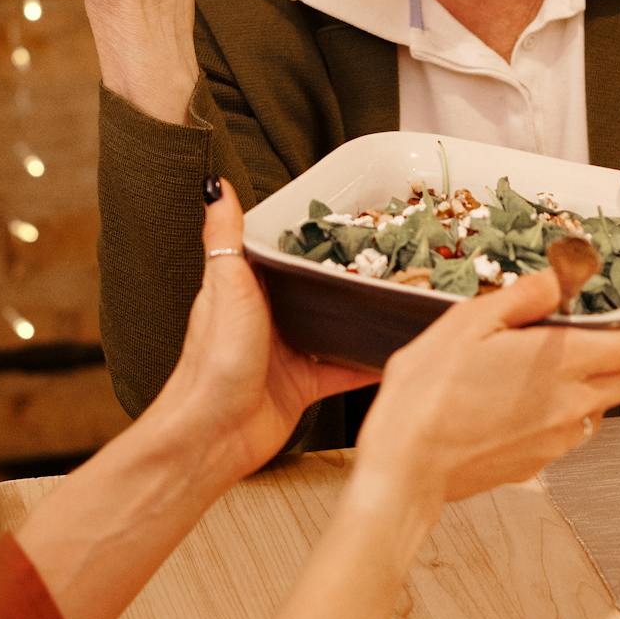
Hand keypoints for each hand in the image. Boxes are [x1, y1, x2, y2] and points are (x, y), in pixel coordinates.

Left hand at [159, 186, 371, 481]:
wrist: (213, 434)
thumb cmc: (214, 358)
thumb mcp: (225, 285)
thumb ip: (225, 237)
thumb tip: (215, 184)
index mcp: (247, 287)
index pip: (285, 252)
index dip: (315, 236)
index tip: (356, 216)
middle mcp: (270, 316)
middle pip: (317, 289)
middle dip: (351, 276)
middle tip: (396, 255)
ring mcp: (289, 352)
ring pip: (336, 327)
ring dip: (363, 317)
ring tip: (405, 296)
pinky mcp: (305, 386)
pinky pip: (345, 369)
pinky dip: (370, 362)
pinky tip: (399, 348)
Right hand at [355, 273, 619, 508]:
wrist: (406, 468)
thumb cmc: (427, 397)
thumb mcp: (467, 323)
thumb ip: (522, 298)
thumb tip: (556, 280)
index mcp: (559, 363)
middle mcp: (570, 404)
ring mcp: (557, 438)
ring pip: (603, 405)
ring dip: (603, 380)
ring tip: (573, 358)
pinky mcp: (538, 461)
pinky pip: (573, 430)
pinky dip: (571, 407)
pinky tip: (536, 395)